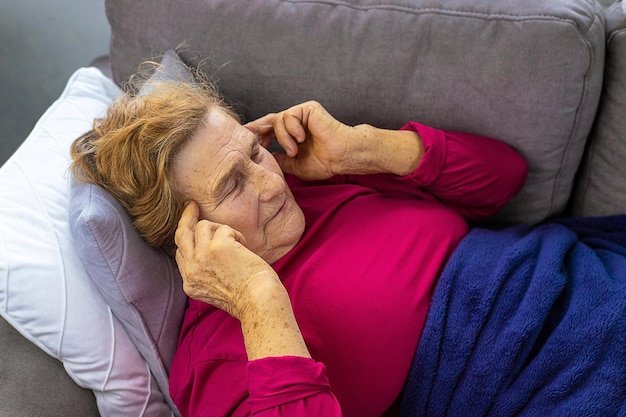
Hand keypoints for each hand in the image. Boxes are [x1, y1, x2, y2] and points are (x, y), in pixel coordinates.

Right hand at [174, 201, 280, 320]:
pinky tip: (246, 250)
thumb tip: (206, 248)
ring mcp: (202, 257)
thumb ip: (204, 271)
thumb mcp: (214, 289)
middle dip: (186, 217)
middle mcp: (191, 269)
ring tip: (239, 245)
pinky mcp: (217, 247)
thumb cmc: (246, 296)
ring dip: (223, 230)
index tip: (193, 229)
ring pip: (203, 226)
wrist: (258, 302)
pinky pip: (225, 228)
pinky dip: (238, 235)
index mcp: (190, 283)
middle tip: (192, 206)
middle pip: (181, 234)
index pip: (180, 253)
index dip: (188, 239)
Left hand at [244, 101, 356, 180]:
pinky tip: (301, 138)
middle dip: (257, 128)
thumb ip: (279, 159)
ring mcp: (302, 115)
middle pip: (270, 121)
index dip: (257, 136)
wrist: (341, 156)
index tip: (244, 141)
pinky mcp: (308, 108)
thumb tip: (264, 157)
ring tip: (294, 151)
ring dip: (283, 138)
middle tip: (246, 134)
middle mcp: (296, 123)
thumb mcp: (294, 165)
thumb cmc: (324, 162)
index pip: (270, 132)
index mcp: (293, 135)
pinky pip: (288, 115)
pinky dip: (291, 129)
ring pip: (278, 120)